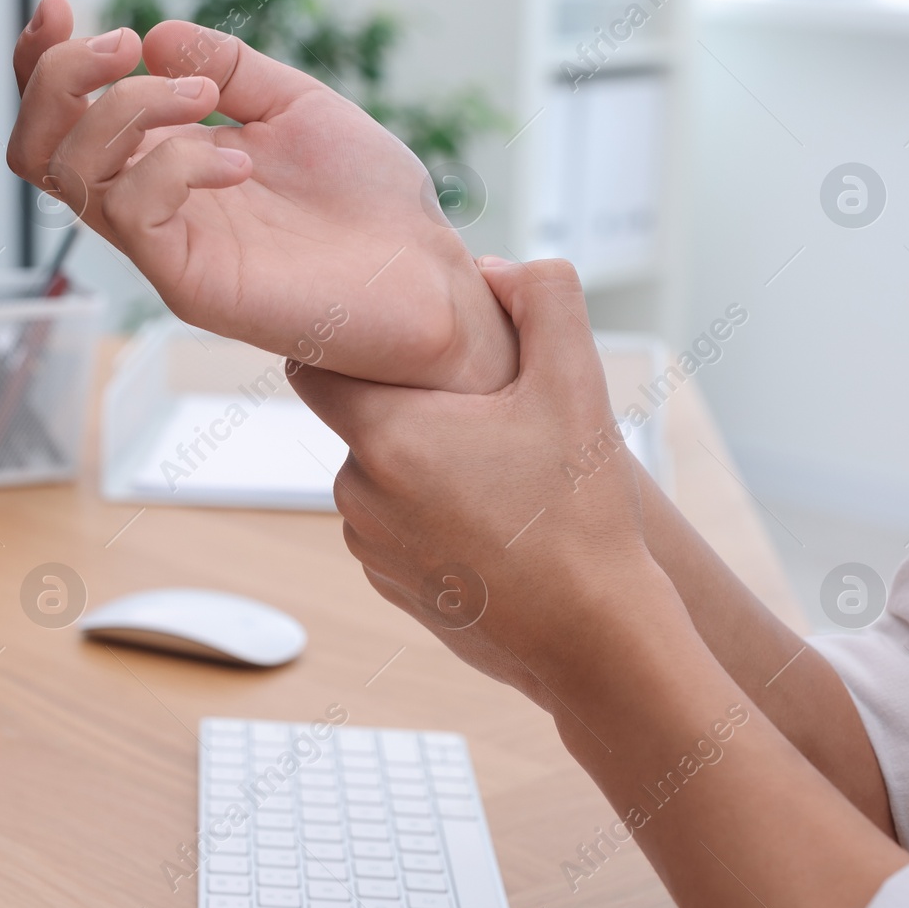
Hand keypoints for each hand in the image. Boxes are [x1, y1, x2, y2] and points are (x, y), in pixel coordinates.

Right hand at [8, 0, 516, 393]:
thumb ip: (230, 66)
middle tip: (124, 46)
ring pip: (71, 173)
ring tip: (204, 96)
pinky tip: (240, 160)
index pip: (65, 119)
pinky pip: (133, 210)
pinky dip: (175, 162)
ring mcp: (164, 248)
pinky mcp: (187, 282)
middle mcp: (151, 207)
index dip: (40, 61)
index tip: (66, 6)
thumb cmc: (369, 203)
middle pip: (36, 149)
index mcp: (166, 164)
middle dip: (59, 78)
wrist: (423, 276)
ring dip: (128, 108)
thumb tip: (157, 35)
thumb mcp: (297, 105)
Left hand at [289, 258, 678, 696]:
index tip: (391, 341)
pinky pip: (394, 527)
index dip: (347, 343)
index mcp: (387, 437)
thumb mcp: (578, 385)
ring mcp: (369, 547)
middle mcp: (359, 493)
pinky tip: (492, 523)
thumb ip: (544, 297)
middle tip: (482, 412)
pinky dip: (429, 515)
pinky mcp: (389, 587)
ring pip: (380, 474)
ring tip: (498, 473)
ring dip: (423, 464)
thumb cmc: (582, 515)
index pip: (313, 366)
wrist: (595, 639)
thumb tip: (497, 268)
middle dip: (410, 407)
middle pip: (360, 419)